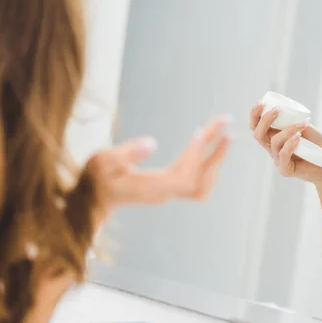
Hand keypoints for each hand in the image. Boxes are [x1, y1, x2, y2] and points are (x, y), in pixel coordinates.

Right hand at [84, 116, 230, 217]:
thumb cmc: (97, 179)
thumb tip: (151, 142)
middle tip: (226, 122)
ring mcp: (169, 193)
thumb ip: (126, 153)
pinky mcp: (171, 190)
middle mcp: (165, 193)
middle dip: (214, 150)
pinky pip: (199, 183)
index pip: (182, 175)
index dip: (194, 155)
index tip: (202, 132)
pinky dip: (210, 166)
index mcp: (150, 188)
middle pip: (199, 176)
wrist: (95, 201)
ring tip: (226, 132)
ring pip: (203, 181)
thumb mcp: (103, 161)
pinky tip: (213, 149)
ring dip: (217, 157)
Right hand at [249, 103, 321, 183]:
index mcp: (275, 138)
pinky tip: (298, 137)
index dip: (255, 115)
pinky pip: (283, 155)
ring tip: (303, 124)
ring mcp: (278, 160)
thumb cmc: (320, 148)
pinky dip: (290, 144)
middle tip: (276, 110)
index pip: (258, 127)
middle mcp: (273, 149)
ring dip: (287, 130)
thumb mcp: (310, 130)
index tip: (261, 103)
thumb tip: (292, 116)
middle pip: (258, 134)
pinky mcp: (285, 170)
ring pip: (274, 142)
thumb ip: (300, 124)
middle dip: (263, 120)